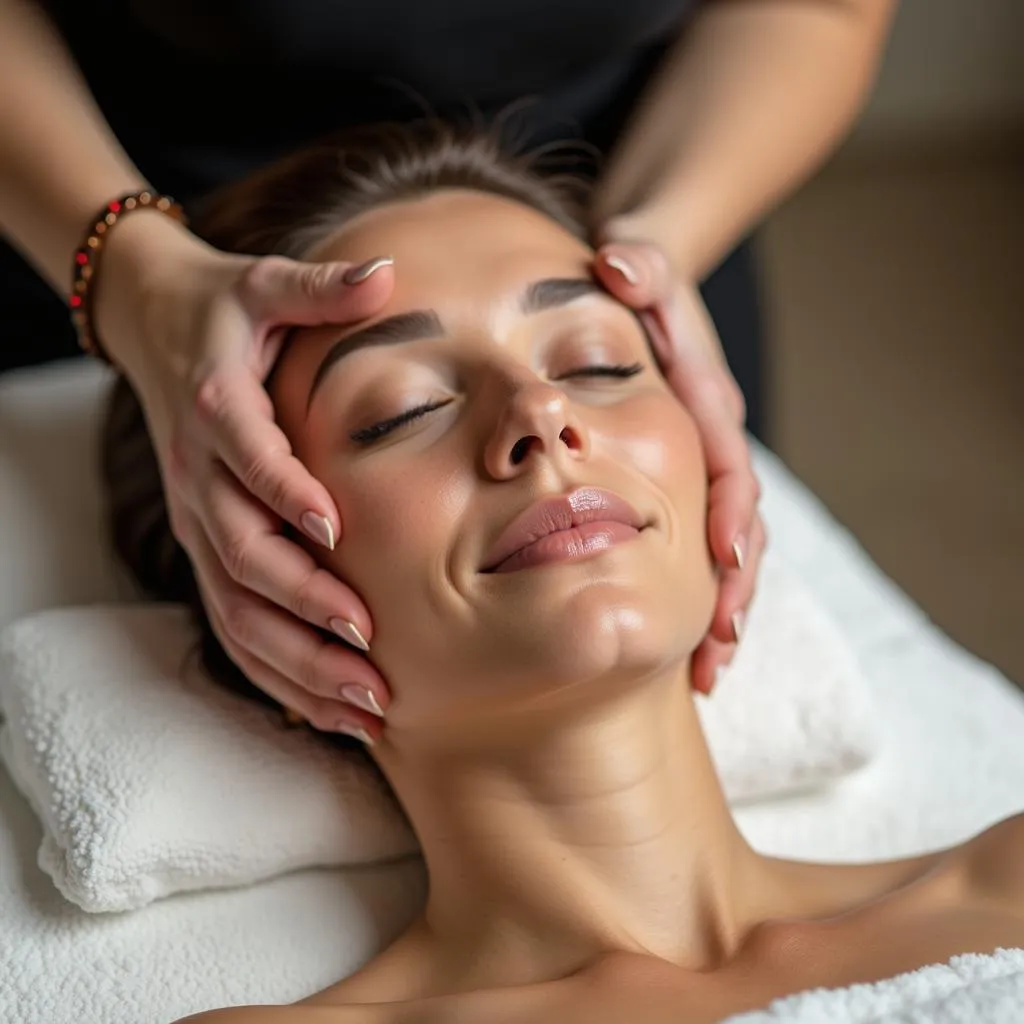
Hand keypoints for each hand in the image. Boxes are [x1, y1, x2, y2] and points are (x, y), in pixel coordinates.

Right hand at [93, 213, 393, 740]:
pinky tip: (328, 710)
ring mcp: (198, 519)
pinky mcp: (206, 545)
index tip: (337, 533)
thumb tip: (387, 272)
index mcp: (219, 409)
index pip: (249, 459)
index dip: (286, 494)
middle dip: (306, 609)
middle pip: (243, 556)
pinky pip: (234, 622)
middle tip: (372, 655)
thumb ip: (321, 285)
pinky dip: (277, 671)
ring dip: (296, 662)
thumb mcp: (265, 282)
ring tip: (363, 707)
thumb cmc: (225, 309)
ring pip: (236, 609)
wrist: (152, 323)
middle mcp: (200, 476)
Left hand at [593, 228, 764, 696]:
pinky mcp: (681, 484)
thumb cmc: (640, 282)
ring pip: (724, 548)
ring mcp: (699, 468)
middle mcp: (714, 442)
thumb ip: (640, 264)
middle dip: (733, 585)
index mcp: (709, 401)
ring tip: (709, 669)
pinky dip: (695, 598)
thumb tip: (621, 265)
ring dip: (721, 609)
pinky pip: (695, 549)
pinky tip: (686, 650)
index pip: (726, 461)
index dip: (727, 510)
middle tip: (719, 647)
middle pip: (738, 522)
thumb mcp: (641, 263)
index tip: (722, 560)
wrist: (646, 286)